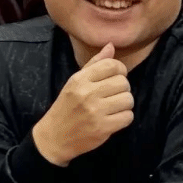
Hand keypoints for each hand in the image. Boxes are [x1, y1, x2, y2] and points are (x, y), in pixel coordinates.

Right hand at [32, 42, 133, 166]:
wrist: (55, 137)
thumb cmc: (67, 106)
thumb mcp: (75, 81)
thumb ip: (95, 63)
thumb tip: (111, 45)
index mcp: (80, 79)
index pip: (112, 65)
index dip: (120, 70)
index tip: (115, 77)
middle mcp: (87, 93)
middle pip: (123, 82)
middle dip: (122, 88)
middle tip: (113, 95)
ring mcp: (95, 111)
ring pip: (128, 99)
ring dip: (125, 104)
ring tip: (114, 107)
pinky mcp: (102, 128)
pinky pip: (128, 117)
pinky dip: (124, 118)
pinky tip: (114, 118)